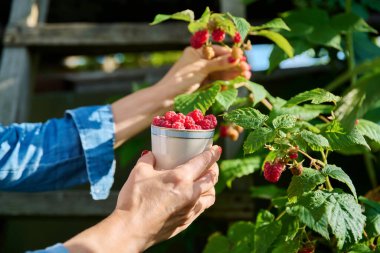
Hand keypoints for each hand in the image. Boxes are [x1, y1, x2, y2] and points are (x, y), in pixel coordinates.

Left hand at [111, 45, 250, 146]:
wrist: (166, 100)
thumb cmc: (180, 80)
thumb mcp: (201, 69)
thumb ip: (219, 63)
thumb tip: (235, 57)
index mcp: (196, 53)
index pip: (217, 51)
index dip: (231, 55)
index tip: (243, 59)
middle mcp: (199, 62)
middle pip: (220, 63)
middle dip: (234, 66)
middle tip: (248, 71)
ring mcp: (200, 75)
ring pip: (220, 74)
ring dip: (233, 75)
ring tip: (246, 77)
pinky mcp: (201, 86)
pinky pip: (216, 83)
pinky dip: (226, 83)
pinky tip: (236, 84)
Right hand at [115, 145, 220, 250]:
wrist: (131, 230)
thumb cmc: (134, 200)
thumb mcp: (139, 172)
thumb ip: (148, 160)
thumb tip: (151, 154)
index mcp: (181, 178)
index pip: (204, 162)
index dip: (212, 153)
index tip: (216, 149)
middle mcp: (191, 193)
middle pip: (212, 178)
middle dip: (214, 168)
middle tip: (211, 163)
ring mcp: (190, 209)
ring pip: (211, 195)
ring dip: (212, 185)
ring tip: (206, 180)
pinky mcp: (186, 222)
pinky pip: (203, 208)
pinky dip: (204, 199)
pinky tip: (196, 197)